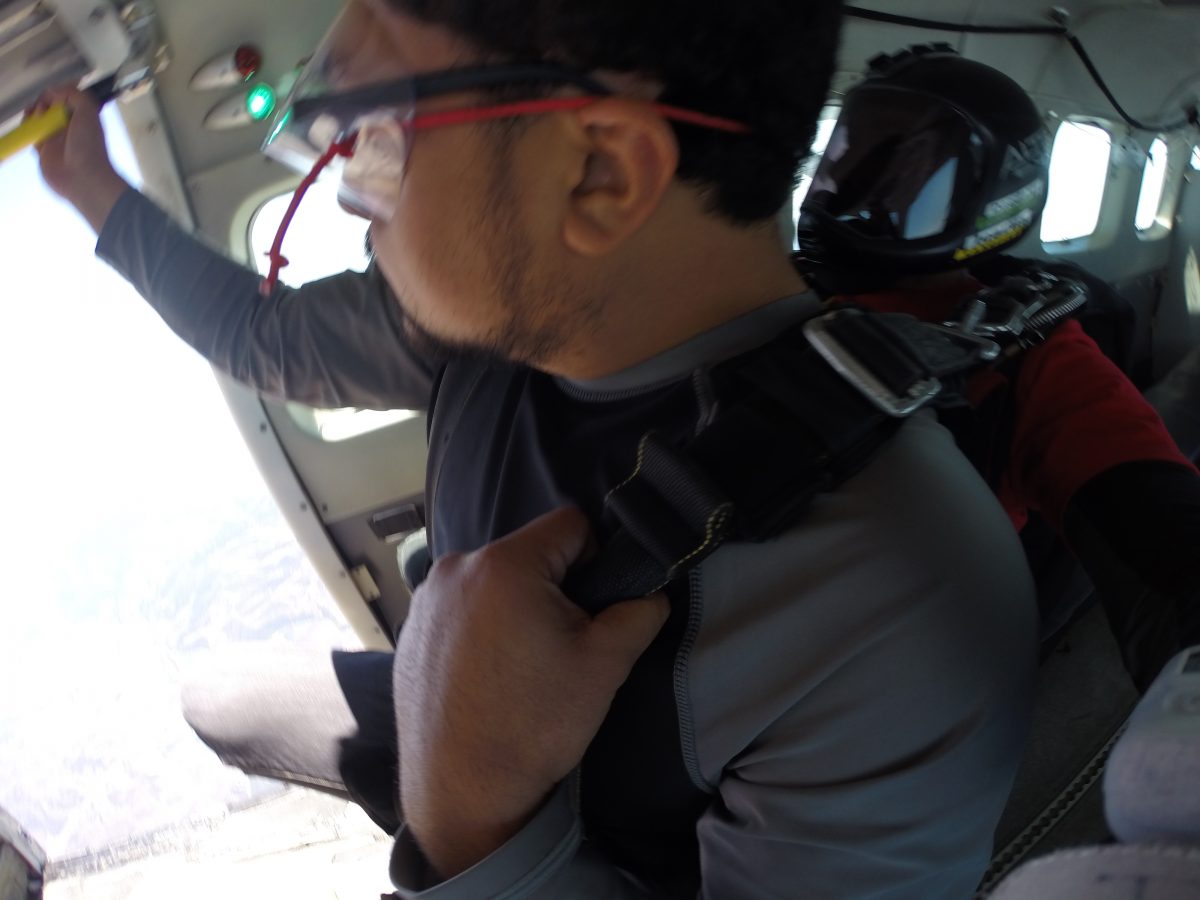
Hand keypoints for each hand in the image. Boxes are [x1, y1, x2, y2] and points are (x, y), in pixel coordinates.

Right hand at [28, 86, 127, 231]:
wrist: (83, 177)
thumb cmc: (88, 144)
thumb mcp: (88, 111)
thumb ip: (73, 95)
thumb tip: (52, 92)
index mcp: (81, 116)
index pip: (63, 99)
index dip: (54, 95)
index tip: (49, 98)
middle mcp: (68, 126)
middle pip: (47, 108)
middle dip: (40, 104)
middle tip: (40, 109)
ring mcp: (56, 139)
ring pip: (37, 121)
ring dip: (32, 116)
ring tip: (34, 118)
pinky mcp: (44, 151)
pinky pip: (32, 136)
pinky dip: (29, 131)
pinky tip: (32, 131)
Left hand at [394, 507, 668, 877]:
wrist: (460, 793)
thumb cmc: (534, 725)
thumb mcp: (606, 665)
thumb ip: (640, 611)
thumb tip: (652, 592)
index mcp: (504, 564)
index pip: (570, 524)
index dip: (597, 559)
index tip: (594, 608)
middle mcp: (456, 569)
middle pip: (528, 553)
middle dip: (553, 587)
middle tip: (561, 646)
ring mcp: (425, 600)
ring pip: (493, 582)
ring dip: (515, 608)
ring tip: (522, 668)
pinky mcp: (410, 631)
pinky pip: (461, 609)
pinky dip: (481, 630)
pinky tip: (489, 678)